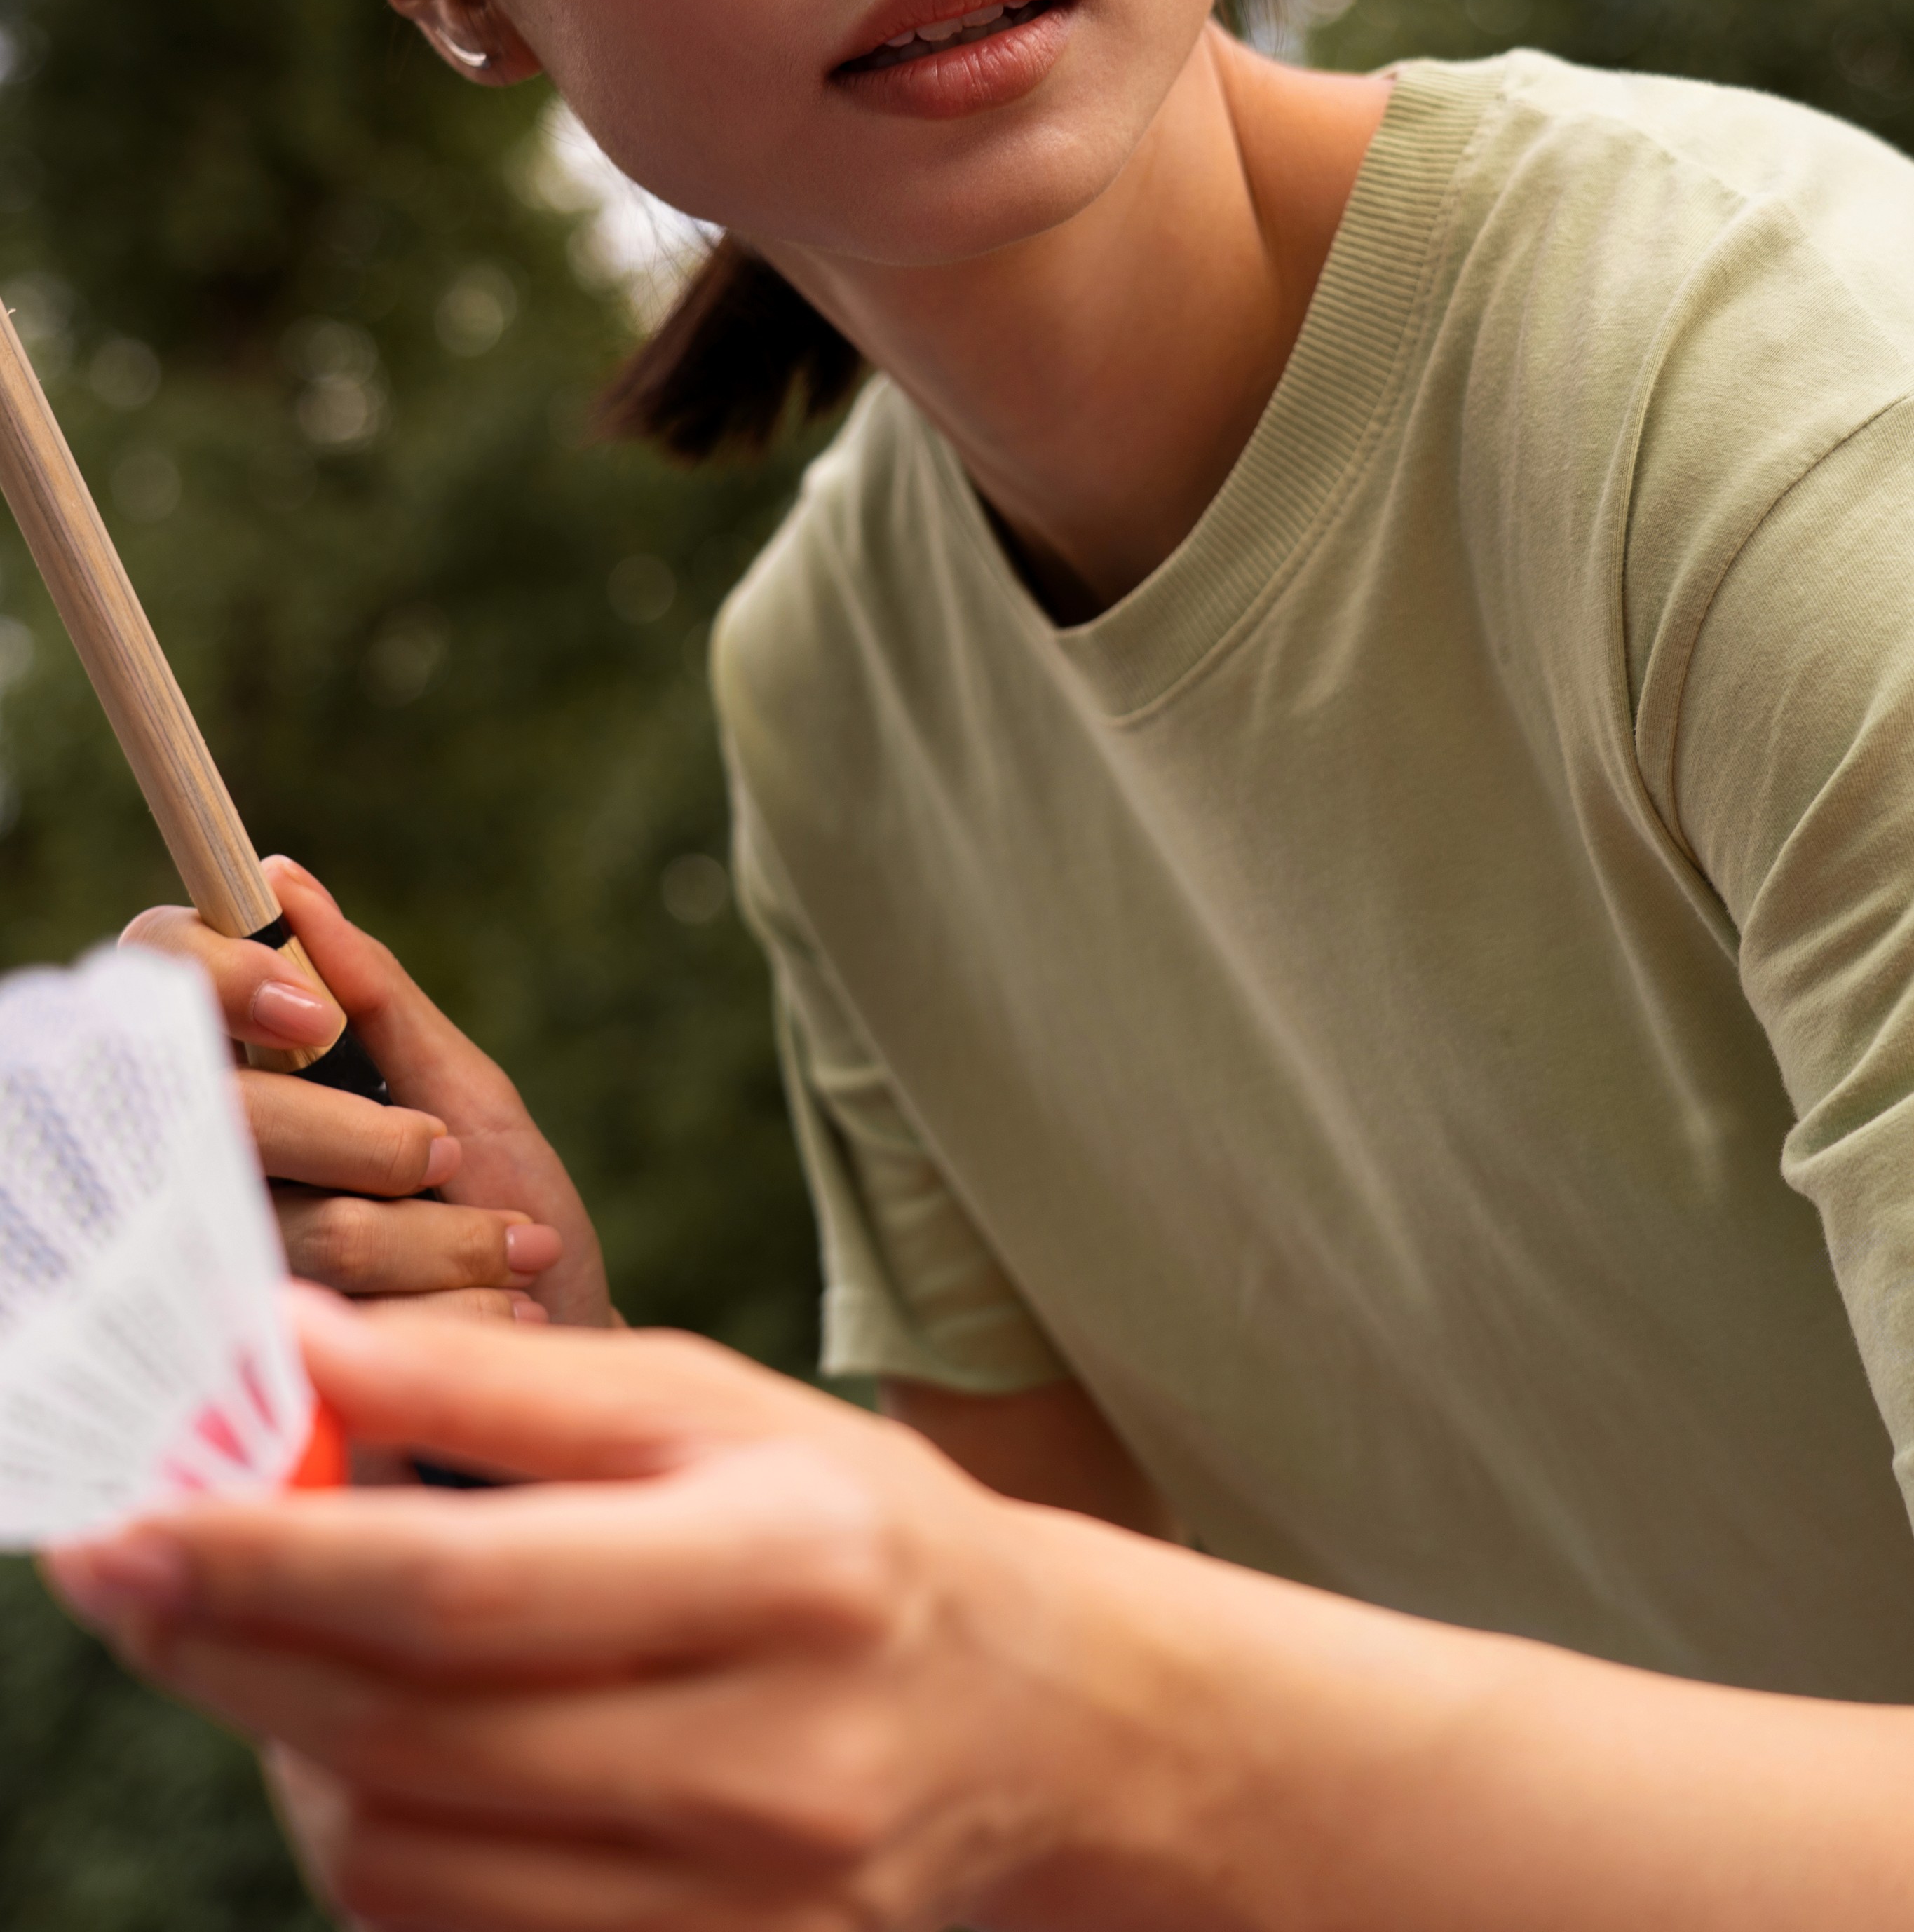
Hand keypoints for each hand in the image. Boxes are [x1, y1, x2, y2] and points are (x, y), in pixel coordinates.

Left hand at [44, 1290, 1181, 1931]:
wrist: (1044, 1728)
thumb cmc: (856, 1533)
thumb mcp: (712, 1408)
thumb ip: (501, 1383)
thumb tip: (294, 1346)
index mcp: (781, 1568)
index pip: (461, 1589)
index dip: (267, 1559)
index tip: (126, 1520)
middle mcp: (766, 1759)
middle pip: (408, 1737)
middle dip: (228, 1650)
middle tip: (125, 1570)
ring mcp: (739, 1910)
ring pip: (407, 1867)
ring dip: (286, 1752)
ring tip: (260, 1652)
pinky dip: (373, 1849)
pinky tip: (360, 1754)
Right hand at [122, 859, 611, 1328]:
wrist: (562, 1373)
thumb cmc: (506, 1215)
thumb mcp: (466, 1093)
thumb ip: (377, 997)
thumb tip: (282, 878)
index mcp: (243, 1086)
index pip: (157, 984)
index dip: (213, 980)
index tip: (309, 1019)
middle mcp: (208, 1175)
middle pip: (233, 1119)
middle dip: (372, 1144)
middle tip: (447, 1161)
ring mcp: (225, 1282)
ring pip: (309, 1231)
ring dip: (446, 1242)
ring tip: (509, 1253)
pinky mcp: (267, 1386)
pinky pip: (351, 1329)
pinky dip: (450, 1312)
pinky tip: (494, 1313)